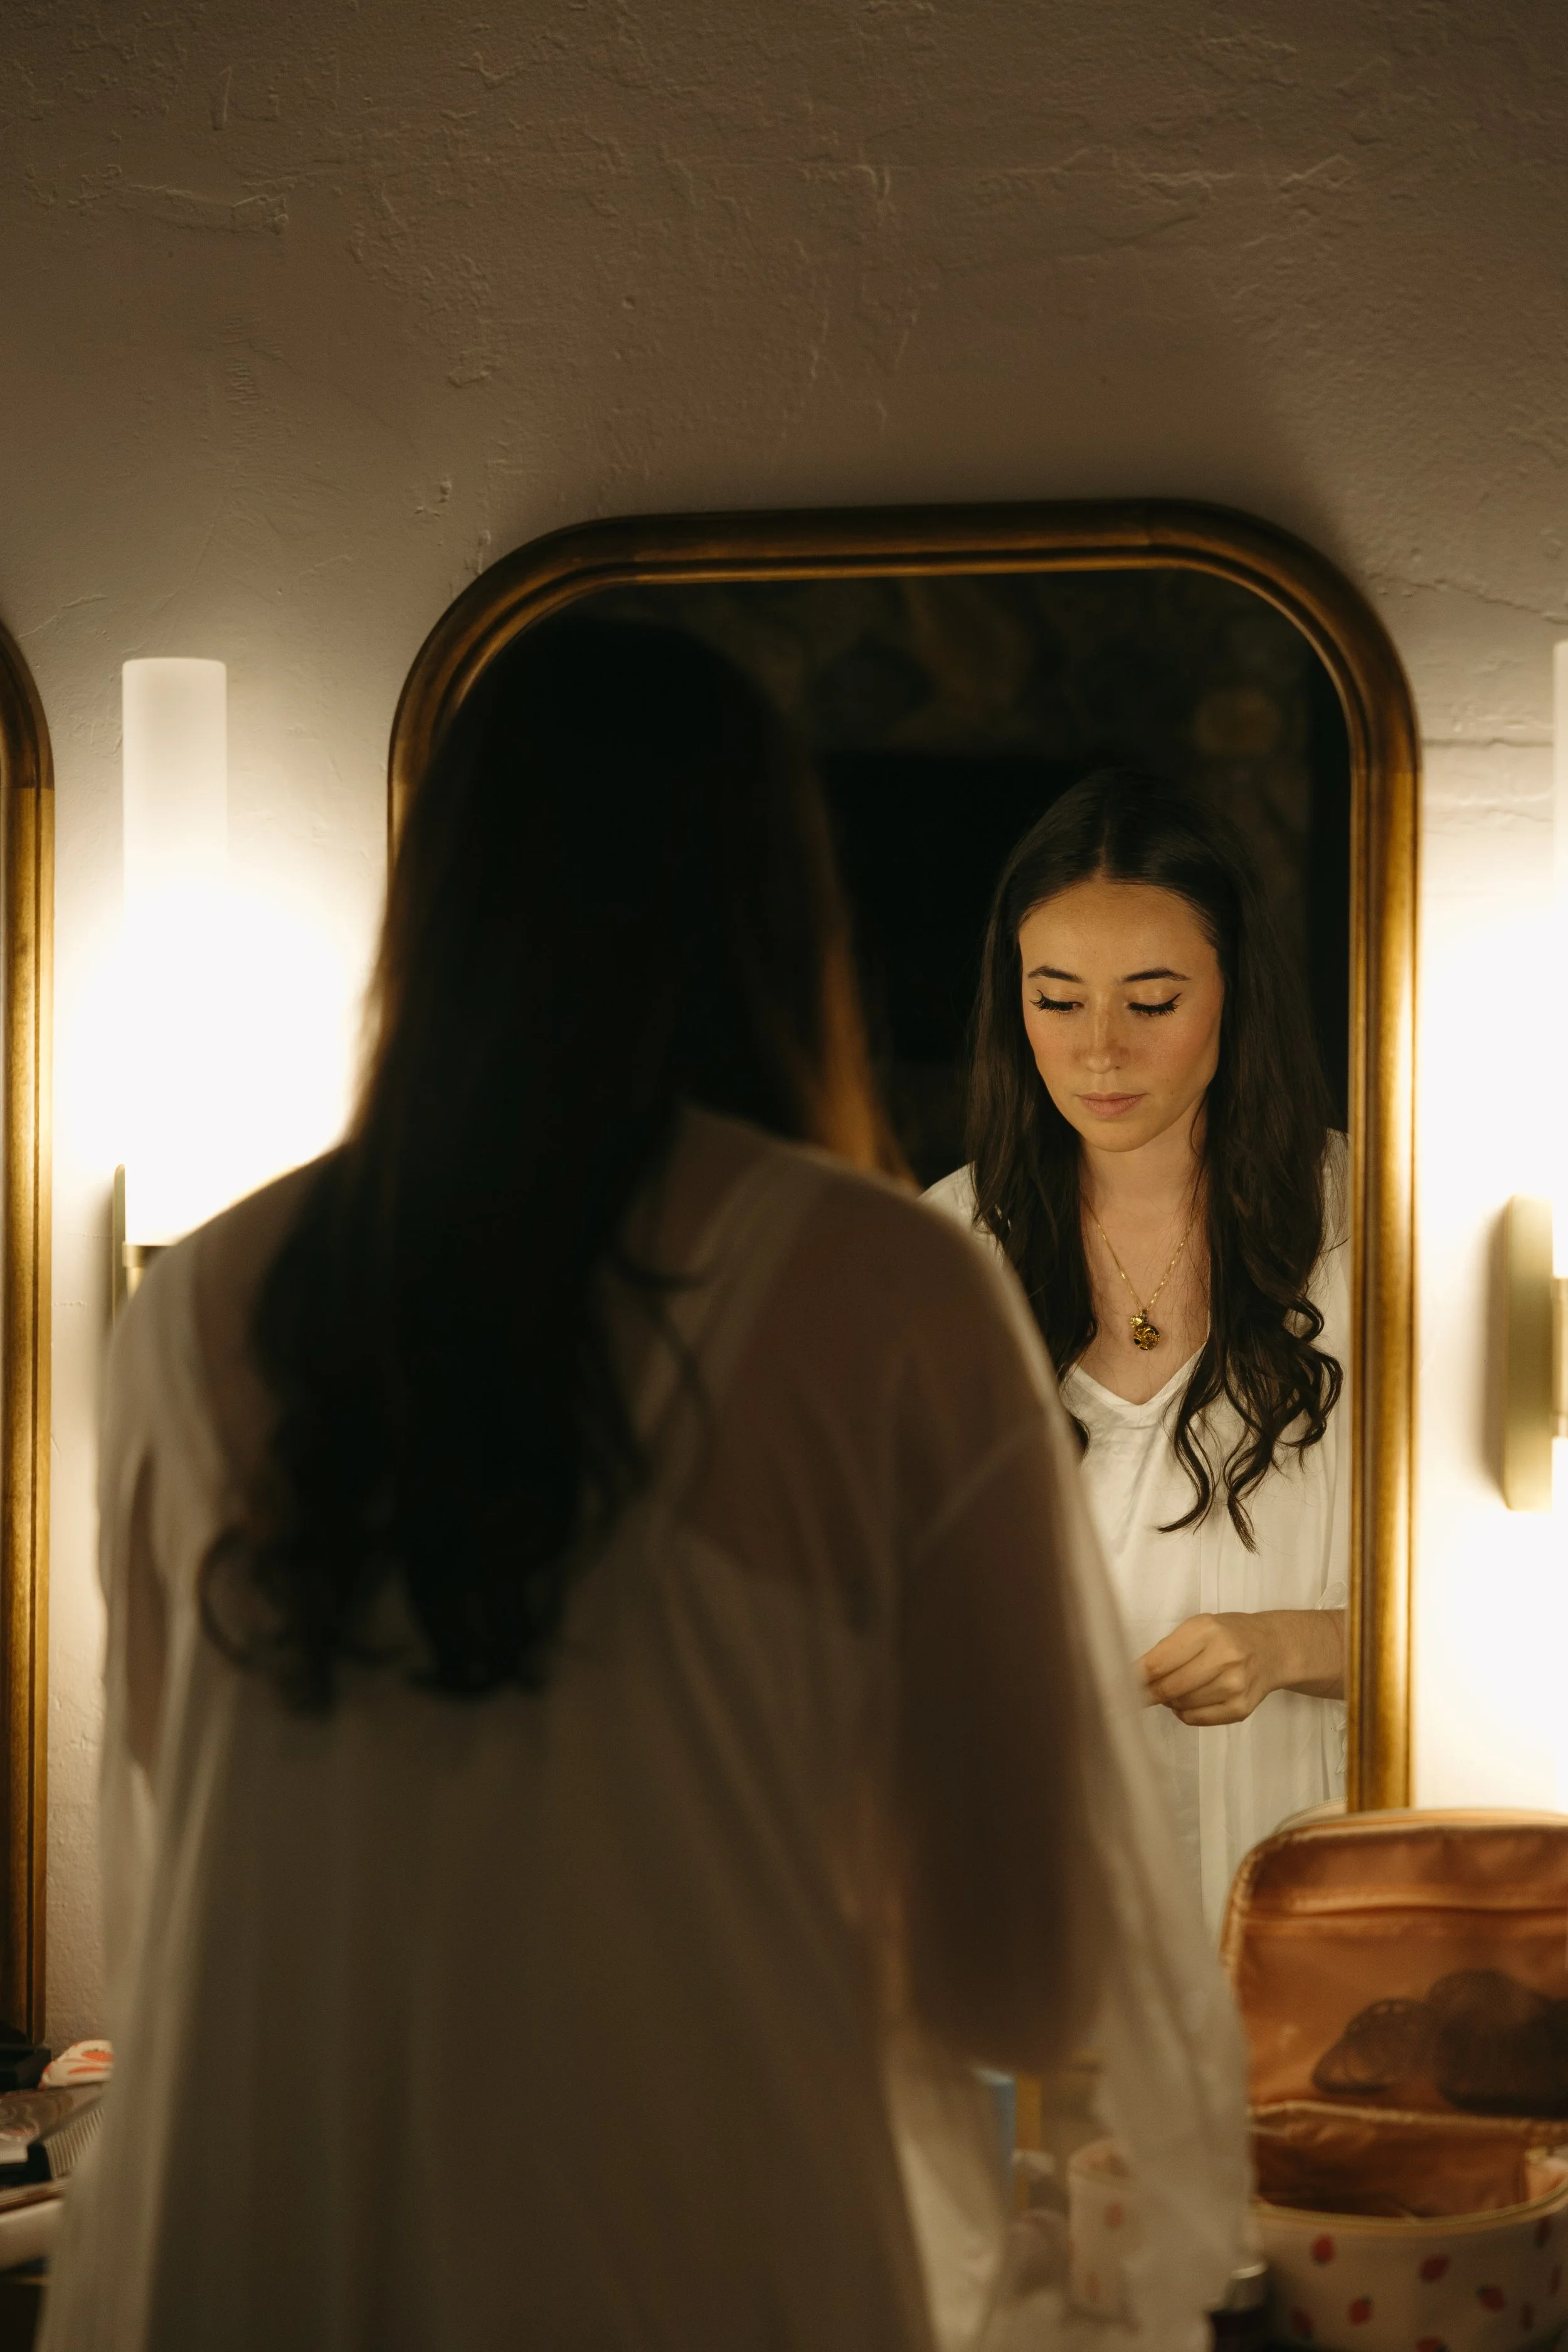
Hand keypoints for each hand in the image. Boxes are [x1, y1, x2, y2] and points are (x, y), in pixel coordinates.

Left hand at [1136, 1609, 1343, 1725]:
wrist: (1272, 1648)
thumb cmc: (1228, 1634)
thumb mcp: (1198, 1628)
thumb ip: (1167, 1650)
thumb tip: (1134, 1678)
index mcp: (1207, 1630)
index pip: (1159, 1662)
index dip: (1134, 1677)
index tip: (1114, 1685)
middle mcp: (1224, 1658)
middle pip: (1169, 1688)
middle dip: (1148, 1693)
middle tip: (1139, 1693)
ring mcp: (1235, 1686)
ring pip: (1181, 1705)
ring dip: (1169, 1702)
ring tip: (1176, 1688)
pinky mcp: (1241, 1708)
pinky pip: (1196, 1719)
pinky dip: (1184, 1713)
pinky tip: (1189, 1700)